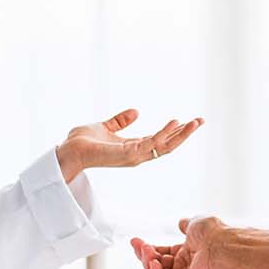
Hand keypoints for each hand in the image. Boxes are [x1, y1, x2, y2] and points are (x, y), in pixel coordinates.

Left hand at [55, 109, 202, 182]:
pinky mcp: (127, 155)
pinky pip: (150, 145)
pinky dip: (164, 134)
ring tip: (195, 122)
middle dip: (186, 134)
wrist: (67, 150)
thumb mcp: (105, 126)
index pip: (161, 141)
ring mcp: (133, 156)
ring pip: (164, 146)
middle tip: (201, 120)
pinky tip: (174, 123)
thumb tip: (136, 111)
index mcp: (134, 148)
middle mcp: (136, 155)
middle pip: (168, 145)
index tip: (189, 120)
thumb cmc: (82, 142)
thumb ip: (120, 120)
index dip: (176, 132)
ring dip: (181, 134)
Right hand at [131, 215, 229, 268]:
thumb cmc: (213, 234)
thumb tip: (181, 223)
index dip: (149, 248)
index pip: (162, 254)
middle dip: (144, 255)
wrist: (221, 245)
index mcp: (187, 254)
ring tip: (147, 252)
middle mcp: (185, 267)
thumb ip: (185, 225)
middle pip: (157, 266)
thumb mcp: (195, 224)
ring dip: (148, 264)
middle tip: (138, 245)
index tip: (138, 241)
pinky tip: (154, 264)